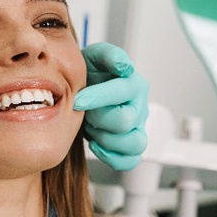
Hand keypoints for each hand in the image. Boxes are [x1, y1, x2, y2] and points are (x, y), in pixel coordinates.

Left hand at [74, 42, 148, 170]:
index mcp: (134, 84)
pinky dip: (112, 157)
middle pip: (125, 121)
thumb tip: (123, 66)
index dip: (97, 97)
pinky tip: (96, 144)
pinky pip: (130, 160)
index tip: (77, 100)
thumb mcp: (95, 56)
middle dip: (98, 118)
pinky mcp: (129, 144)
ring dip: (106, 139)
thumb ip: (109, 55)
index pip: (122, 92)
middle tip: (84, 112)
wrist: (83, 89)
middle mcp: (139, 107)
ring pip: (134, 144)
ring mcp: (137, 128)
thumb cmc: (89, 74)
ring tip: (92, 128)